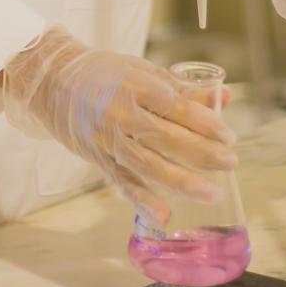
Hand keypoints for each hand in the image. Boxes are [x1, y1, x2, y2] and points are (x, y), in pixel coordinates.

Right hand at [2, 26, 237, 224]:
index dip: (206, 124)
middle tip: (230, 163)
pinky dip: (143, 201)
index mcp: (135, 85)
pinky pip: (123, 183)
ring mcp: (108, 139)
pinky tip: (165, 215)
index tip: (229, 137)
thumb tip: (224, 98)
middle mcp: (121, 113)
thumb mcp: (141, 71)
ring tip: (212, 193)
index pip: (177, 107)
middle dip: (203, 153)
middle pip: (167, 138)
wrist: (54, 82)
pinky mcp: (98, 159)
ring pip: (149, 165)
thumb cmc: (104, 74)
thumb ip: (182, 89)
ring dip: (183, 181)